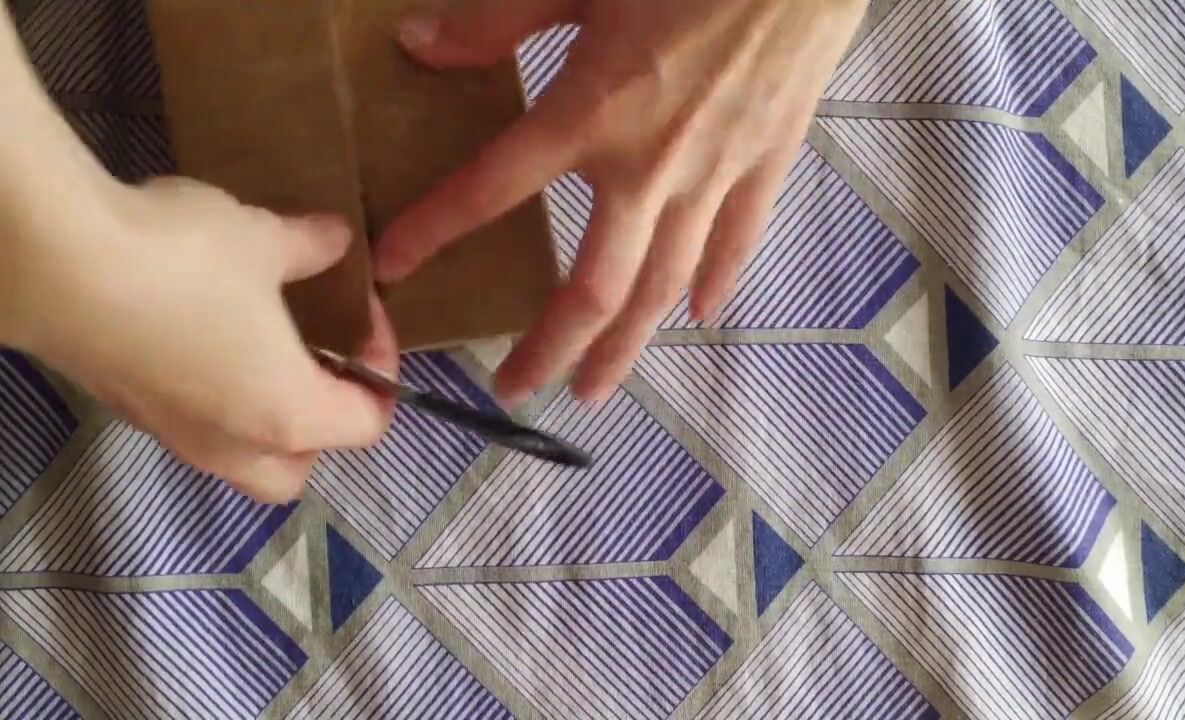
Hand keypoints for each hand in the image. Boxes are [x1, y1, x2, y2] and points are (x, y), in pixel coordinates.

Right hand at [8, 176, 397, 503]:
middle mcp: (233, 445)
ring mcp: (172, 436)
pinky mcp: (125, 412)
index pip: (366, 424)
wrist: (54, 262)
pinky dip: (210, 402)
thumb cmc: (184, 259)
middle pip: (296, 470)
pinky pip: (189, 429)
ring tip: (262, 350)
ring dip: (263, 420)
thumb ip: (311, 248)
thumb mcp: (264, 240)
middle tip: (318, 361)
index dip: (382, 368)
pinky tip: (200, 336)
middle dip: (319, 427)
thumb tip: (338, 240)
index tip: (364, 313)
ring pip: (237, 460)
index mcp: (287, 413)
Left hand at [375, 0, 867, 405]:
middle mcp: (649, 167)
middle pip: (592, 287)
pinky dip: (717, 285)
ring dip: (624, 347)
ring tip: (593, 389)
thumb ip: (496, 19)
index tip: (393, 267)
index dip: (435, 230)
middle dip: (549, 349)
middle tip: (513, 391)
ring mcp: (715, 175)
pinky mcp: (767, 164)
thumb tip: (419, 46)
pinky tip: (699, 317)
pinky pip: (738, 243)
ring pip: (663, 287)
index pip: (493, 189)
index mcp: (590, 113)